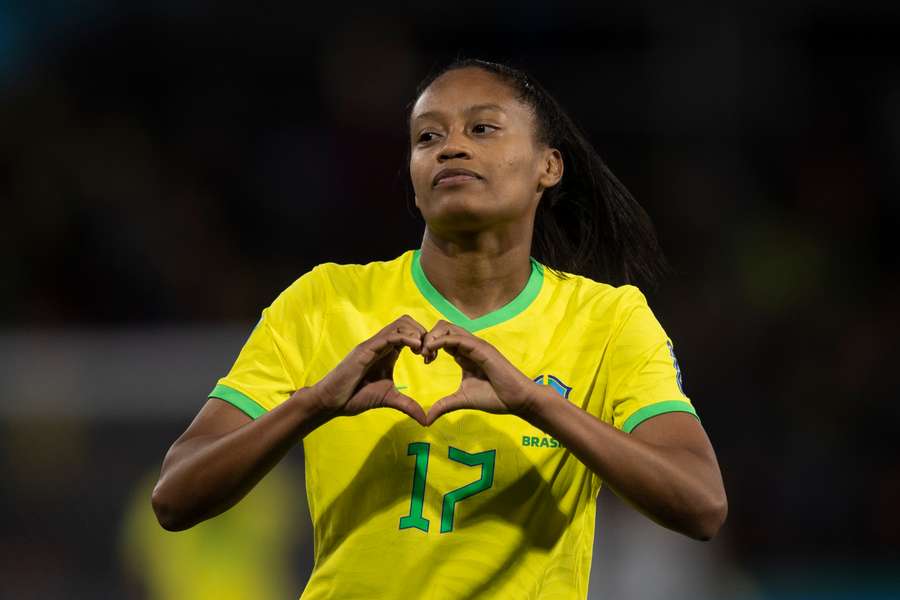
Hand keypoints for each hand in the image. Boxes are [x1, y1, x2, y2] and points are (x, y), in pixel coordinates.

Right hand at [309, 315, 427, 424]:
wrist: (332, 402)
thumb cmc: (356, 397)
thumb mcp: (389, 400)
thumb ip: (408, 405)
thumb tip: (425, 420)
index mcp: (388, 351)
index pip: (410, 332)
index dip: (424, 341)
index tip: (431, 359)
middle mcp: (381, 343)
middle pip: (407, 322)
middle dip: (424, 333)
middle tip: (429, 354)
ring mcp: (373, 344)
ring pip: (400, 324)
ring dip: (417, 334)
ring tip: (424, 352)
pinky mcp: (366, 349)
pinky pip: (390, 335)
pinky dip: (407, 338)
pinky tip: (416, 349)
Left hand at [421, 320, 539, 425]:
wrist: (517, 400)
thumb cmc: (495, 398)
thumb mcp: (462, 400)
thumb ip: (444, 405)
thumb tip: (426, 419)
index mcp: (464, 354)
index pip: (441, 338)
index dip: (429, 345)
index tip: (424, 360)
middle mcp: (468, 345)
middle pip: (442, 327)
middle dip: (427, 337)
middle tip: (422, 355)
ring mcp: (475, 344)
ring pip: (447, 327)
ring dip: (431, 337)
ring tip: (425, 354)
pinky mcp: (480, 348)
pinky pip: (456, 337)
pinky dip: (440, 341)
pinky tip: (431, 352)